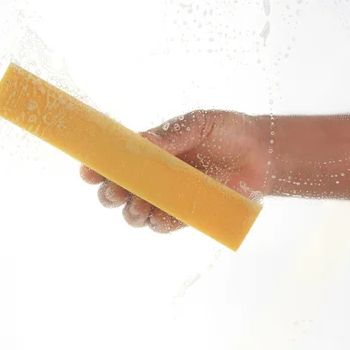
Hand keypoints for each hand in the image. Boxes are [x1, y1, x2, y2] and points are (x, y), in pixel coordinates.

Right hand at [80, 110, 271, 232]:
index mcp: (149, 153)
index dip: (97, 168)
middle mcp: (154, 178)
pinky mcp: (187, 215)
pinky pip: (164, 225)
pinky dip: (158, 224)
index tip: (87, 171)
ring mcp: (169, 198)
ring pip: (136, 213)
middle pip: (118, 192)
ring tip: (136, 207)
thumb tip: (142, 141)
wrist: (262, 153)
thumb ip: (172, 135)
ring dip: (130, 213)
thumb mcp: (198, 124)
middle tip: (114, 191)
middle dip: (109, 194)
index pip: (115, 162)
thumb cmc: (227, 132)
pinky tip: (158, 218)